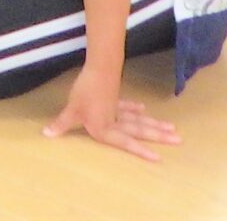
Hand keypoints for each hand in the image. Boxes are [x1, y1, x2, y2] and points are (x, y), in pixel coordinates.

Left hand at [43, 63, 180, 161]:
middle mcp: (115, 120)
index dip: (140, 151)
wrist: (99, 68)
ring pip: (139, 120)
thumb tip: (47, 135)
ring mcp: (117, 108)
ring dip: (154, 125)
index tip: (158, 158)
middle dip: (158, 137)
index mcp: (105, 128)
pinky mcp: (114, 97)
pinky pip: (127, 107)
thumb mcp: (72, 110)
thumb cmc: (85, 92)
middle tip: (178, 140)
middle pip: (139, 130)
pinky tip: (144, 110)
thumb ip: (61, 124)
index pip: (125, 143)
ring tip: (172, 129)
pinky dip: (135, 109)